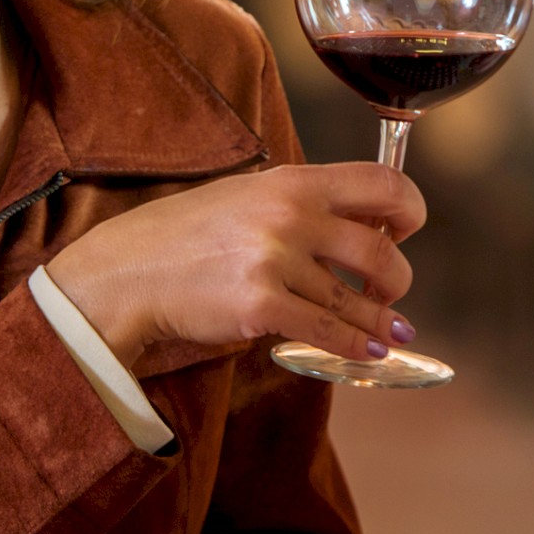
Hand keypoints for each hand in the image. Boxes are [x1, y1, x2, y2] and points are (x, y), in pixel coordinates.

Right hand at [46, 162, 424, 369]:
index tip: (405, 230)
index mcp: (292, 180)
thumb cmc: (185, 235)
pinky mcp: (261, 305)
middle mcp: (290, 214)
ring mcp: (276, 260)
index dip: (407, 208)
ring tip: (395, 331)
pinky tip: (369, 352)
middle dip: (397, 277)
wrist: (126, 272)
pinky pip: (327, 331)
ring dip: (383, 320)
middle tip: (393, 290)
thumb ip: (299, 202)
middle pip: (380, 248)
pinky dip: (356, 346)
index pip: (381, 181)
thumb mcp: (246, 195)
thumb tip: (354, 222)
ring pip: (357, 299)